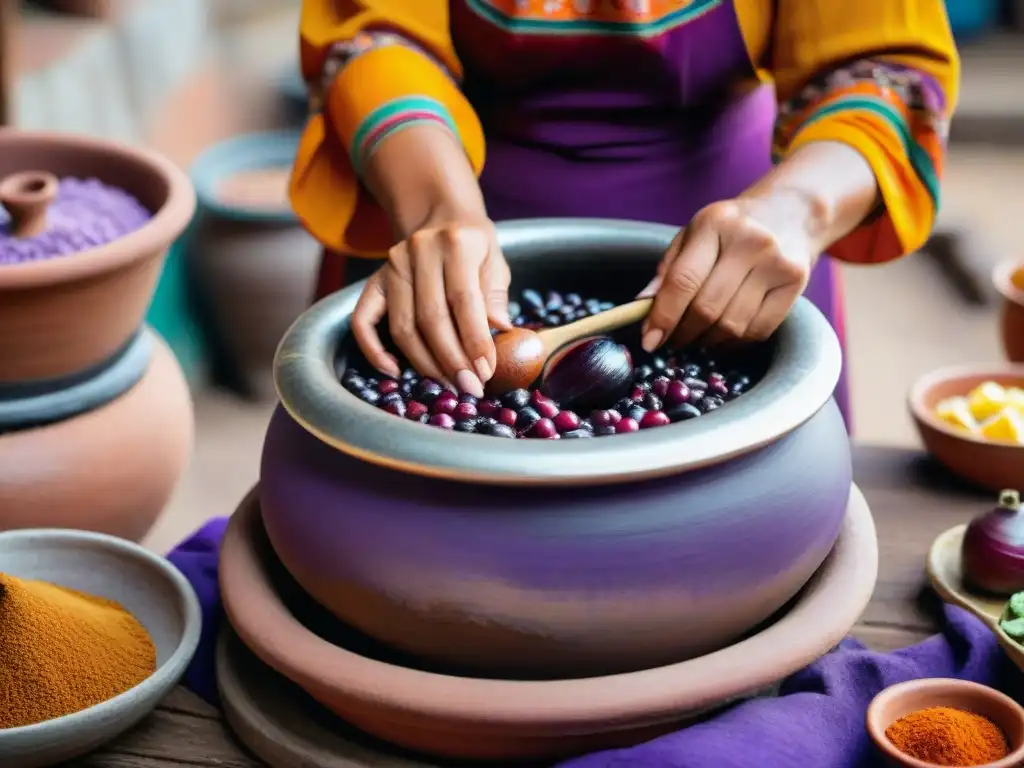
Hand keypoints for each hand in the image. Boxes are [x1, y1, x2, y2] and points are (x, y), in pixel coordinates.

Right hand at [350, 207, 511, 397]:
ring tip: (447, 384)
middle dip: (452, 360)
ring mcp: (391, 265)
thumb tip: (501, 332)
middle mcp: (418, 251)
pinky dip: (374, 351)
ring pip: (402, 326)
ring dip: (424, 363)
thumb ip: (495, 296)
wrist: (440, 216)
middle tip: (469, 388)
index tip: (485, 372)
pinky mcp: (374, 281)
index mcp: (455, 243)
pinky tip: (395, 371)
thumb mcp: (495, 261)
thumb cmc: (473, 245)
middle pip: (430, 318)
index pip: (463, 300)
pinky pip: (362, 321)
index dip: (474, 340)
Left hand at [640, 193, 819, 351]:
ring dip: (707, 341)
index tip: (649, 341)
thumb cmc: (731, 228)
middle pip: (706, 308)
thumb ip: (667, 270)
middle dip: (683, 334)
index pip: (683, 280)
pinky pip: (759, 331)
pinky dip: (734, 343)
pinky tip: (723, 337)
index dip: (663, 316)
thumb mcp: (694, 235)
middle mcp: (749, 241)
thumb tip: (642, 308)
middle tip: (672, 341)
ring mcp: (777, 263)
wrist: (792, 211)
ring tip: (697, 338)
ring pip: (732, 325)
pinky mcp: (796, 284)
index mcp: (715, 224)